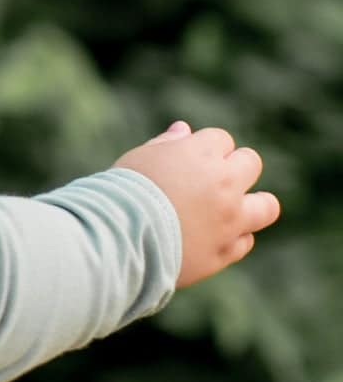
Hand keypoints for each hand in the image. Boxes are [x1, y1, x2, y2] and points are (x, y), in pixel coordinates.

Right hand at [115, 119, 280, 287]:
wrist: (114, 240)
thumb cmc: (119, 193)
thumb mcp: (137, 159)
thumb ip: (166, 144)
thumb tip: (184, 129)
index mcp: (202, 154)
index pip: (221, 139)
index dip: (204, 149)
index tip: (185, 162)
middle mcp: (224, 184)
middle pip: (251, 163)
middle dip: (234, 169)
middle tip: (209, 182)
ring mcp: (229, 220)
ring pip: (267, 206)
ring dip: (253, 205)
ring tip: (231, 210)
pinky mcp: (224, 252)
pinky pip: (244, 241)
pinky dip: (232, 238)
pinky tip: (211, 237)